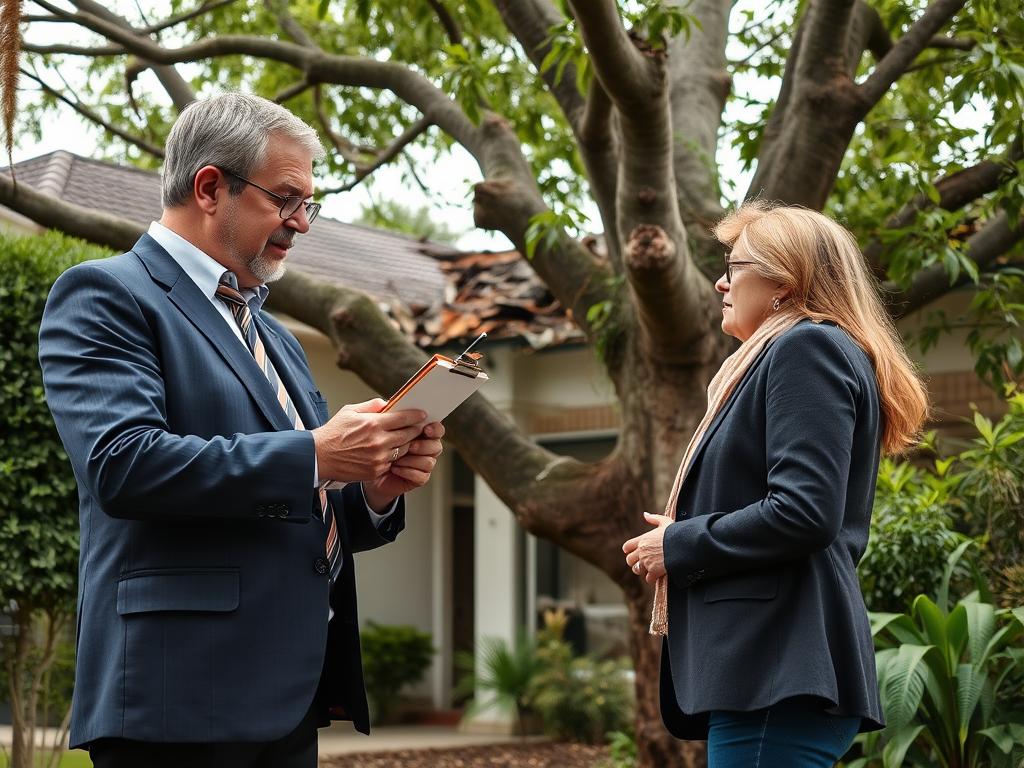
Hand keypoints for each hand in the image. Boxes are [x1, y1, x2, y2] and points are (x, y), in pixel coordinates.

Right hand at [311, 398, 425, 483]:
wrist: (319, 457)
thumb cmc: (333, 433)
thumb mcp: (350, 411)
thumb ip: (371, 406)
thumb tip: (388, 403)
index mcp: (373, 424)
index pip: (403, 418)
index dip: (415, 416)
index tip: (422, 414)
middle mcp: (378, 441)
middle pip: (408, 435)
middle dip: (415, 430)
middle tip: (419, 427)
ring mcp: (378, 458)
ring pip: (403, 450)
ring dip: (406, 444)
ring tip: (406, 439)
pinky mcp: (376, 470)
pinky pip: (393, 462)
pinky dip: (394, 457)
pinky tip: (392, 451)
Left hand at [363, 421, 444, 508]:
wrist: (365, 470)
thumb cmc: (372, 445)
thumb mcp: (373, 426)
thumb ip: (380, 413)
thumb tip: (384, 404)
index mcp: (419, 432)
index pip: (436, 428)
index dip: (435, 428)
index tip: (426, 428)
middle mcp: (424, 448)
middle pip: (436, 445)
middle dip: (424, 445)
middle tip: (411, 445)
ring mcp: (422, 464)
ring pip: (430, 461)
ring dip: (414, 459)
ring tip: (397, 459)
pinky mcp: (417, 479)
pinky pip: (421, 476)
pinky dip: (408, 471)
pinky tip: (394, 469)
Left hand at [622, 512, 671, 582]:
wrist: (684, 544)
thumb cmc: (675, 532)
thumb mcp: (665, 521)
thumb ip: (654, 518)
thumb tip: (645, 514)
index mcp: (642, 539)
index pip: (627, 547)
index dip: (629, 550)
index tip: (634, 552)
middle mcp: (642, 551)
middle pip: (629, 560)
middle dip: (635, 562)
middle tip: (642, 562)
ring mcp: (647, 561)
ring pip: (637, 570)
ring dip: (642, 570)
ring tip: (649, 569)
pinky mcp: (654, 571)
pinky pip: (648, 578)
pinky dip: (651, 578)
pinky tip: (656, 575)